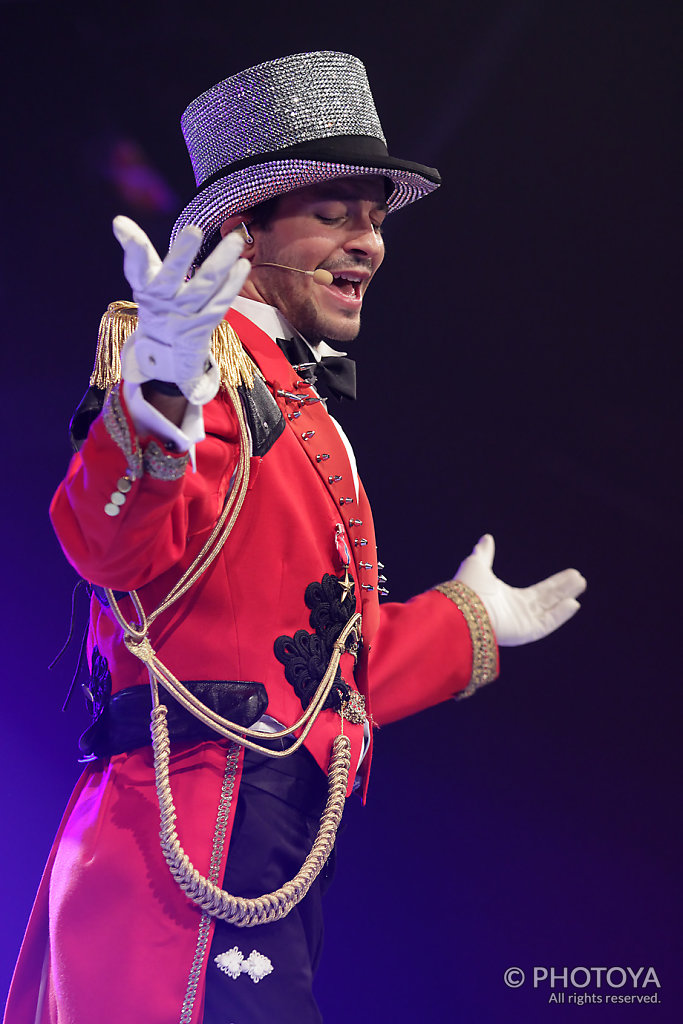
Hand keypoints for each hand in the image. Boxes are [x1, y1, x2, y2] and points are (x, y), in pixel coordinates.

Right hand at [112, 216, 250, 403]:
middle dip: (181, 254)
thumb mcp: (145, 284)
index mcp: (145, 290)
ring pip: (204, 287)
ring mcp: (183, 317)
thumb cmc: (159, 310)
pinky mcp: (203, 328)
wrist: (165, 358)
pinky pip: (220, 303)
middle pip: (171, 276)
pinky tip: (242, 265)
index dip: (133, 250)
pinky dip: (232, 284)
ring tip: (235, 240)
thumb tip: (119, 221)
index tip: (122, 225)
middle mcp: (162, 303)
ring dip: (220, 262)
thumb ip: (138, 254)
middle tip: (193, 230)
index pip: (136, 269)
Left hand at [455, 534, 585, 645]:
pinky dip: (559, 615)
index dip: (555, 582)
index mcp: (509, 598)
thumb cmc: (467, 589)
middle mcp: (518, 612)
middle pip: (548, 599)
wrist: (461, 610)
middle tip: (580, 578)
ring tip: (580, 585)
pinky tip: (573, 603)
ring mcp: (522, 623)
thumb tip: (486, 538)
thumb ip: (484, 553)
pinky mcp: (524, 632)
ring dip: (565, 599)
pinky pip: (545, 624)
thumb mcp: (476, 565)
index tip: (570, 574)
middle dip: (564, 589)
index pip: (539, 591)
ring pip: (550, 610)